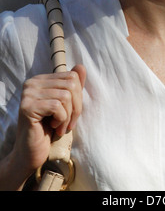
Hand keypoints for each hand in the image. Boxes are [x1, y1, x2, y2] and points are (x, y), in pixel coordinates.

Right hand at [12, 64, 85, 179]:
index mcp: (40, 80)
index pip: (71, 76)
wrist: (31, 153)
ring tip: (60, 127)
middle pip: (71, 85)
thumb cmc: (49, 129)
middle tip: (68, 123)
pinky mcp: (28, 107)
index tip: (72, 114)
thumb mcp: (65, 105)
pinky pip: (57, 106)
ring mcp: (28, 94)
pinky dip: (61, 120)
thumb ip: (72, 86)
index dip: (78, 97)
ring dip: (68, 116)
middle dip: (76, 107)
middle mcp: (32, 83)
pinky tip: (53, 127)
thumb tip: (81, 66)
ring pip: (65, 96)